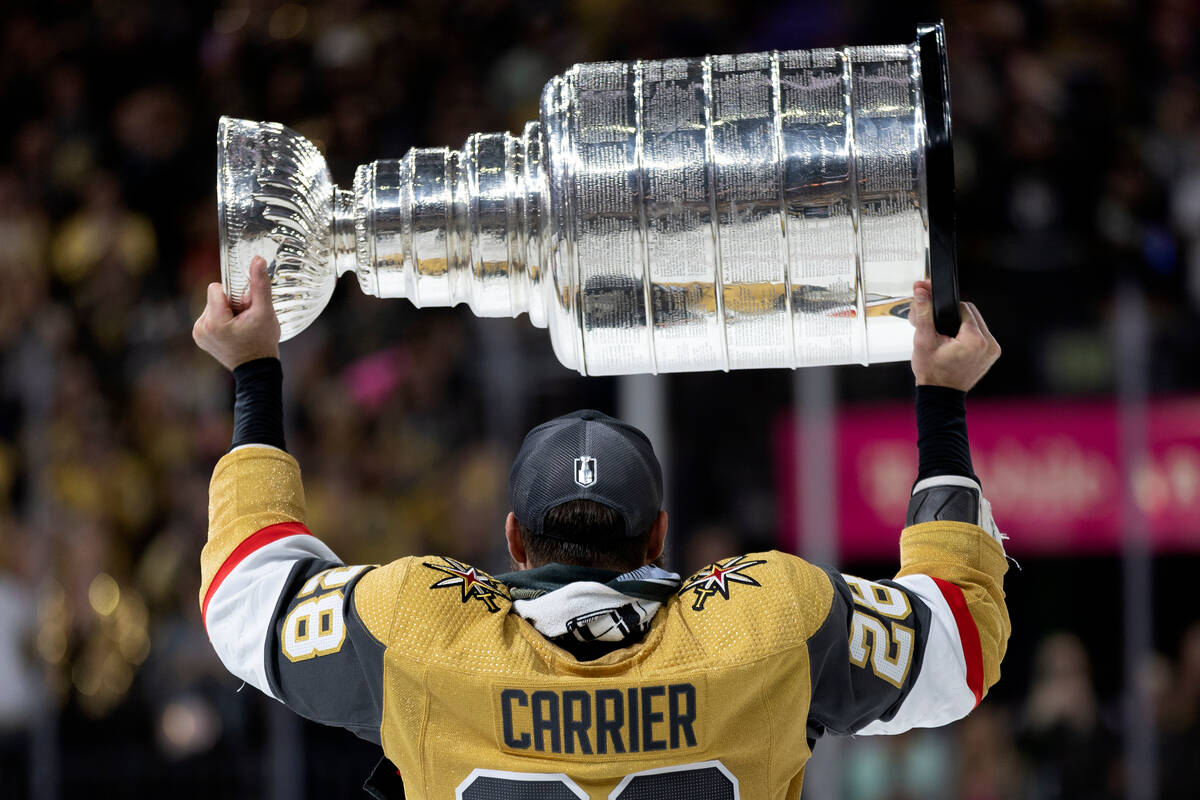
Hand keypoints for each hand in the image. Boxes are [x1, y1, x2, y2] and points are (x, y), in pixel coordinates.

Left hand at [193, 256, 280, 370]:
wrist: (257, 370)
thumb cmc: (262, 342)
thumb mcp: (265, 312)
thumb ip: (260, 285)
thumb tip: (256, 259)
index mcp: (213, 321)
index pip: (215, 289)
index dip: (234, 295)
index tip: (245, 309)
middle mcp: (200, 327)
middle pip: (214, 298)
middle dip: (230, 304)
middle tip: (245, 320)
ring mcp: (198, 334)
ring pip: (212, 306)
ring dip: (226, 312)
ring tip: (240, 327)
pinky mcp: (199, 338)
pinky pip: (209, 317)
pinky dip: (221, 320)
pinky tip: (232, 332)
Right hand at [910, 280, 999, 391]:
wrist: (940, 396)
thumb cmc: (931, 373)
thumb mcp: (923, 340)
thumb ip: (924, 313)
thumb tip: (921, 292)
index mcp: (975, 340)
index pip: (963, 307)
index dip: (946, 306)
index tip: (934, 309)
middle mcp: (989, 344)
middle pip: (971, 313)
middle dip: (952, 314)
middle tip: (937, 324)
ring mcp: (993, 350)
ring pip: (976, 323)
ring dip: (961, 323)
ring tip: (945, 333)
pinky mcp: (992, 354)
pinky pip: (980, 335)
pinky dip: (968, 334)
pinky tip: (955, 340)